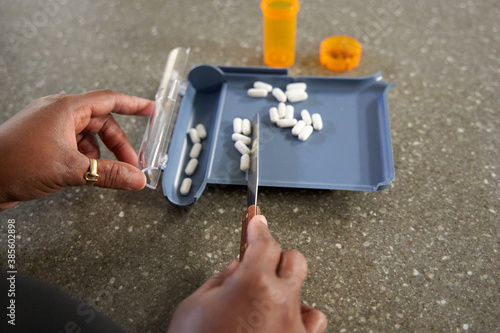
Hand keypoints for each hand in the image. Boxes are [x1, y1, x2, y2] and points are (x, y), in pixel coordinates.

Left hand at [0, 90, 153, 209]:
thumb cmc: (13, 162)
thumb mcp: (70, 169)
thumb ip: (108, 173)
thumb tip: (136, 178)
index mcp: (66, 109)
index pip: (109, 100)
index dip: (133, 105)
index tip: (151, 109)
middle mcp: (59, 115)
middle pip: (102, 123)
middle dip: (120, 145)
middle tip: (132, 164)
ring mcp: (51, 130)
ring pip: (90, 138)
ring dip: (105, 154)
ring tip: (112, 173)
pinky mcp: (45, 145)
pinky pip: (77, 147)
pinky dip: (89, 159)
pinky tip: (91, 173)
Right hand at [167, 215, 326, 332]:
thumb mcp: (194, 306)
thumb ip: (220, 280)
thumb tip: (236, 267)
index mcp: (253, 284)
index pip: (264, 242)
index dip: (258, 228)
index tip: (257, 222)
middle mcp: (281, 303)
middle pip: (294, 260)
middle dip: (276, 256)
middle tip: (260, 262)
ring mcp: (294, 329)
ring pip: (307, 292)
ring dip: (289, 288)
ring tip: (270, 297)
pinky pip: (312, 324)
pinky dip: (300, 317)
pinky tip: (285, 320)